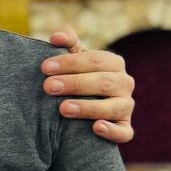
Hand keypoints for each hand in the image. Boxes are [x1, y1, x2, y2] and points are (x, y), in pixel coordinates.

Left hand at [43, 26, 134, 143]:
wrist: (80, 109)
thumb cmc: (75, 77)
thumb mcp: (72, 59)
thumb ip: (66, 43)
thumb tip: (56, 37)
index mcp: (114, 63)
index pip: (96, 60)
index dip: (70, 63)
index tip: (45, 68)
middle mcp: (124, 84)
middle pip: (104, 82)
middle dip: (75, 84)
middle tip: (48, 87)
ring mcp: (126, 107)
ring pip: (113, 107)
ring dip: (88, 107)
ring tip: (63, 108)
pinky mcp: (125, 129)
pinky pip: (124, 133)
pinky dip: (112, 131)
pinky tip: (96, 127)